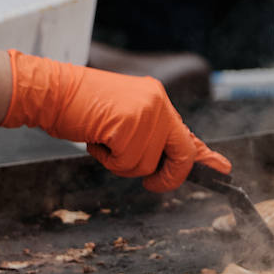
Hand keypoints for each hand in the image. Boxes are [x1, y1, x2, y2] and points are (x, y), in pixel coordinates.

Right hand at [2, 50, 229, 192]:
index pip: (186, 134)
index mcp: (156, 99)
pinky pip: (128, 163)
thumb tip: (166, 163)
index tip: (224, 169)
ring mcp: (145, 112)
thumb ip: (147, 136)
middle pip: (178, 155)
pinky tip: (96, 139)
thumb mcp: (120, 118)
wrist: (49, 90)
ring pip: (146, 164)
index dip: (205, 155)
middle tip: (150, 182)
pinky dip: (108, 160)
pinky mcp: (129, 123)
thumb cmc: (79, 109)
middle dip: (166, 176)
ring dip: (121, 163)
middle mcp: (157, 102)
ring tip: (102, 139)